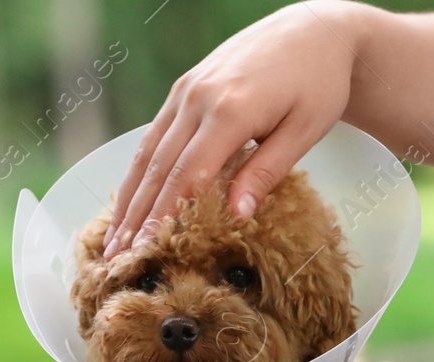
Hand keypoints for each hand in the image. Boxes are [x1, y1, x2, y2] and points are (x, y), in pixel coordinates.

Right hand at [104, 1, 360, 258]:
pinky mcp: (185, 88)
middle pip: (160, 167)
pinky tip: (130, 199)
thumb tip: (236, 216)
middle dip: (136, 216)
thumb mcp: (303, 131)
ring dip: (129, 198)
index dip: (164, 215)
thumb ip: (265, 172)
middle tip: (119, 257)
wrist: (313, 31)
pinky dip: (140, 171)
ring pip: (149, 152)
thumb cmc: (318, 83)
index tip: (148, 250)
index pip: (188, 174)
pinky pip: (155, 135)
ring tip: (115, 238)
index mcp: (230, 109)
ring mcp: (187, 90)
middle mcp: (198, 97)